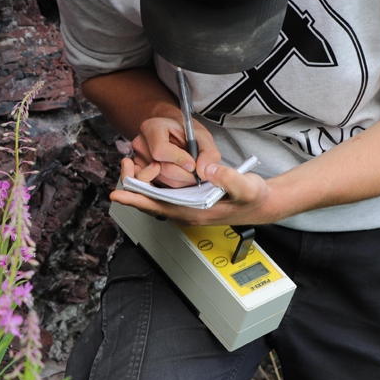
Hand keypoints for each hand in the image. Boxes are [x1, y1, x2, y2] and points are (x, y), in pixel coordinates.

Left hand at [111, 157, 280, 226]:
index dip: (136, 199)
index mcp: (194, 211)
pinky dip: (153, 185)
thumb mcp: (245, 186)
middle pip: (151, 203)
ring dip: (141, 185)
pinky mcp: (190, 201)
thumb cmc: (253, 197)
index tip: (117, 192)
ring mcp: (187, 208)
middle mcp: (186, 212)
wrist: (263, 203)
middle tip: (122, 167)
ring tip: (129, 167)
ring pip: (156, 199)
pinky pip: (164, 196)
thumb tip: (205, 168)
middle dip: (133, 188)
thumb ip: (227, 177)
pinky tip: (149, 172)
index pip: (158, 206)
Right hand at [131, 116, 221, 187]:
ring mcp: (138, 160)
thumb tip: (202, 171)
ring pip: (162, 180)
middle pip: (162, 169)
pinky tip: (180, 174)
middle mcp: (140, 144)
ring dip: (181, 180)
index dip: (179, 160)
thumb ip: (208, 152)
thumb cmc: (185, 132)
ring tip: (190, 170)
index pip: (160, 150)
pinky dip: (174, 183)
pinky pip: (159, 185)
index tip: (193, 164)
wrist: (173, 132)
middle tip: (198, 171)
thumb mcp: (202, 135)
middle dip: (185, 174)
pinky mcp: (141, 172)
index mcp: (152, 128)